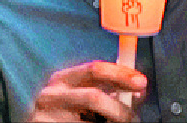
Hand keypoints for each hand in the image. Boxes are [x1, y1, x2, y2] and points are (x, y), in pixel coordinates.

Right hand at [27, 61, 146, 122]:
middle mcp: (51, 95)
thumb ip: (105, 90)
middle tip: (133, 118)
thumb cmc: (63, 113)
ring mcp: (45, 116)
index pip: (95, 69)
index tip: (140, 82)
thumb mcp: (80, 95)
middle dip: (119, 108)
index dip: (121, 74)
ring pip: (90, 122)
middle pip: (93, 97)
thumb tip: (136, 93)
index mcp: (62, 79)